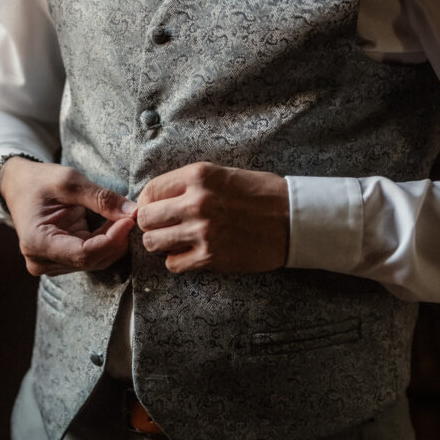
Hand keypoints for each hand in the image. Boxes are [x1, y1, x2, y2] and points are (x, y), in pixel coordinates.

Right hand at [0, 157, 135, 275]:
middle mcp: (41, 261)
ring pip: (95, 261)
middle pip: (91, 260)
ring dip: (114, 242)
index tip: (130, 220)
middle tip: (133, 216)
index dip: (112, 240)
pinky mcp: (62, 261)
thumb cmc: (39, 181)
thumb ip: (100, 198)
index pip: (84, 253)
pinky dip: (107, 242)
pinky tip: (114, 225)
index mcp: (37, 243)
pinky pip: (92, 256)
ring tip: (124, 218)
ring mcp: (51, 264)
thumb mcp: (68, 181)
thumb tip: (132, 212)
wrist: (19, 186)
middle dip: (117, 240)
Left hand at [136, 162, 289, 272]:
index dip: (147, 203)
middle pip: (145, 219)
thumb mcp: (223, 175)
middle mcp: (196, 202)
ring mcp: (202, 231)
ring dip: (161, 244)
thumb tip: (157, 199)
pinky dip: (178, 261)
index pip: (150, 191)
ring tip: (177, 241)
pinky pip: (173, 264)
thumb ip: (189, 185)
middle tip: (164, 227)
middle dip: (151, 224)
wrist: (293, 219)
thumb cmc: (261, 195)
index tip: (155, 210)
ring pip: (153, 243)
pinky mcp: (210, 257)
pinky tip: (191, 254)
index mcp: (198, 176)